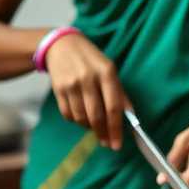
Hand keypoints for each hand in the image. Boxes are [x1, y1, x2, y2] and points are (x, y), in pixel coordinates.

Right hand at [45, 32, 127, 149]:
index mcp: (107, 72)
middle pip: (97, 115)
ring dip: (89, 127)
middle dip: (103, 133)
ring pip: (81, 117)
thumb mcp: (109, 69)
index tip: (117, 143)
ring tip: (94, 128)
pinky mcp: (58, 90)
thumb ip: (119, 92)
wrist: (61, 46)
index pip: (113, 106)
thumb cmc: (91, 59)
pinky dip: (76, 121)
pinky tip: (81, 118)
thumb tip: (130, 115)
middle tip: (107, 142)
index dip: (116, 128)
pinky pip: (68, 114)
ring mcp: (72, 85)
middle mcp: (89, 79)